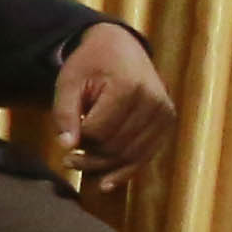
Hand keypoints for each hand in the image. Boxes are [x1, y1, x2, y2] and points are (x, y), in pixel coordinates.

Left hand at [50, 22, 174, 186]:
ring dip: (104, 166)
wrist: (121, 48)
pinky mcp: (167, 123)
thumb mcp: (68, 80)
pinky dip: (126, 171)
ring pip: (132, 155)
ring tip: (79, 164)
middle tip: (68, 158)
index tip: (66, 135)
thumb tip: (66, 145)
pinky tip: (106, 183)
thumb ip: (64, 112)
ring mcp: (165, 114)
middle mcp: (154, 102)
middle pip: (117, 145)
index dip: (78, 138)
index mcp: (128, 88)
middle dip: (90, 157)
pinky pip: (147, 155)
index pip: (98, 130)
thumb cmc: (90, 63)